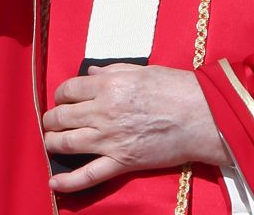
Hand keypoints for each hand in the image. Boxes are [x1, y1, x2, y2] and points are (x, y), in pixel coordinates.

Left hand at [42, 64, 230, 193]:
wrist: (202, 117)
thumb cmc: (175, 89)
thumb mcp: (140, 71)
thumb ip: (110, 71)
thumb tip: (89, 73)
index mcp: (108, 85)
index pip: (68, 91)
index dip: (61, 96)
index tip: (64, 100)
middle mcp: (103, 112)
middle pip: (61, 117)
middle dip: (51, 120)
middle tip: (53, 122)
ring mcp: (111, 139)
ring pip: (66, 143)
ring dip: (52, 143)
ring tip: (52, 142)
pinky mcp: (122, 162)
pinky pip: (88, 175)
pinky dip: (68, 182)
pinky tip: (53, 182)